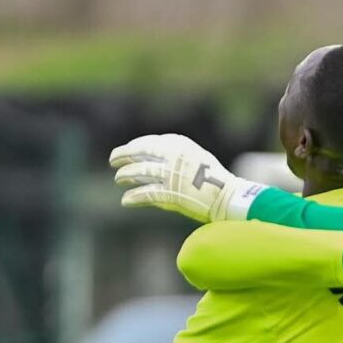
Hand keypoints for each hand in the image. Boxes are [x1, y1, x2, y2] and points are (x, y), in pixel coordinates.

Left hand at [109, 134, 260, 222]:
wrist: (229, 197)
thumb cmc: (214, 180)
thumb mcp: (196, 158)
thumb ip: (176, 156)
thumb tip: (152, 160)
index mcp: (180, 145)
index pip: (149, 142)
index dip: (134, 146)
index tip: (128, 151)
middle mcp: (174, 156)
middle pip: (140, 152)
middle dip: (123, 155)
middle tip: (113, 160)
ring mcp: (172, 175)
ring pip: (140, 172)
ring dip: (125, 175)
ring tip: (119, 179)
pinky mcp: (171, 193)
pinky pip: (145, 194)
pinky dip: (133, 197)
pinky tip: (126, 200)